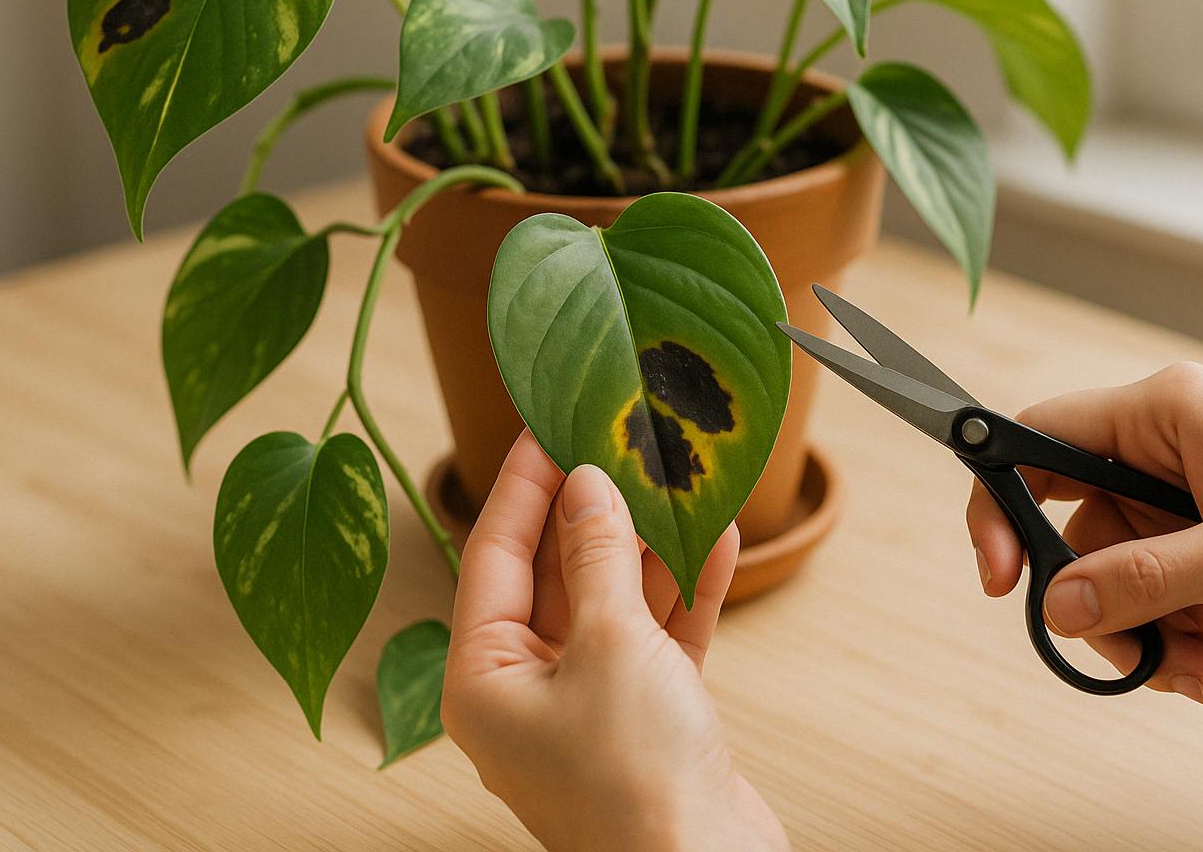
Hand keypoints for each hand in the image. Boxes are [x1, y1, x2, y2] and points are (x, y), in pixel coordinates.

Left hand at [441, 431, 787, 851]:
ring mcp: (588, 706)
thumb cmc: (636, 779)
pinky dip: (686, 590)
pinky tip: (719, 536)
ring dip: (649, 542)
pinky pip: (658, 636)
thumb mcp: (612, 643)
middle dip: (591, 507)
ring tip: (674, 473)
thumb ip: (598, 555)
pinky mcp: (646, 718)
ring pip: (612, 600)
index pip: (491, 555)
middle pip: (553, 574)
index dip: (522, 484)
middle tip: (615, 436)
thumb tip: (586, 484)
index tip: (546, 422)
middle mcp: (525, 690)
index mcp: (482, 678)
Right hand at [968, 363, 1202, 706]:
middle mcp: (1164, 455)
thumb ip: (1148, 576)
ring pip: (1114, 581)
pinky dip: (1182, 644)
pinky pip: (1158, 605)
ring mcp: (1188, 508)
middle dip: (1097, 604)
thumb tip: (1057, 603)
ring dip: (1149, 638)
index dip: (1001, 502)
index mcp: (1163, 415)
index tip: (1000, 576)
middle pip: (1073, 533)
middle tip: (1133, 653)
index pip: (1037, 441)